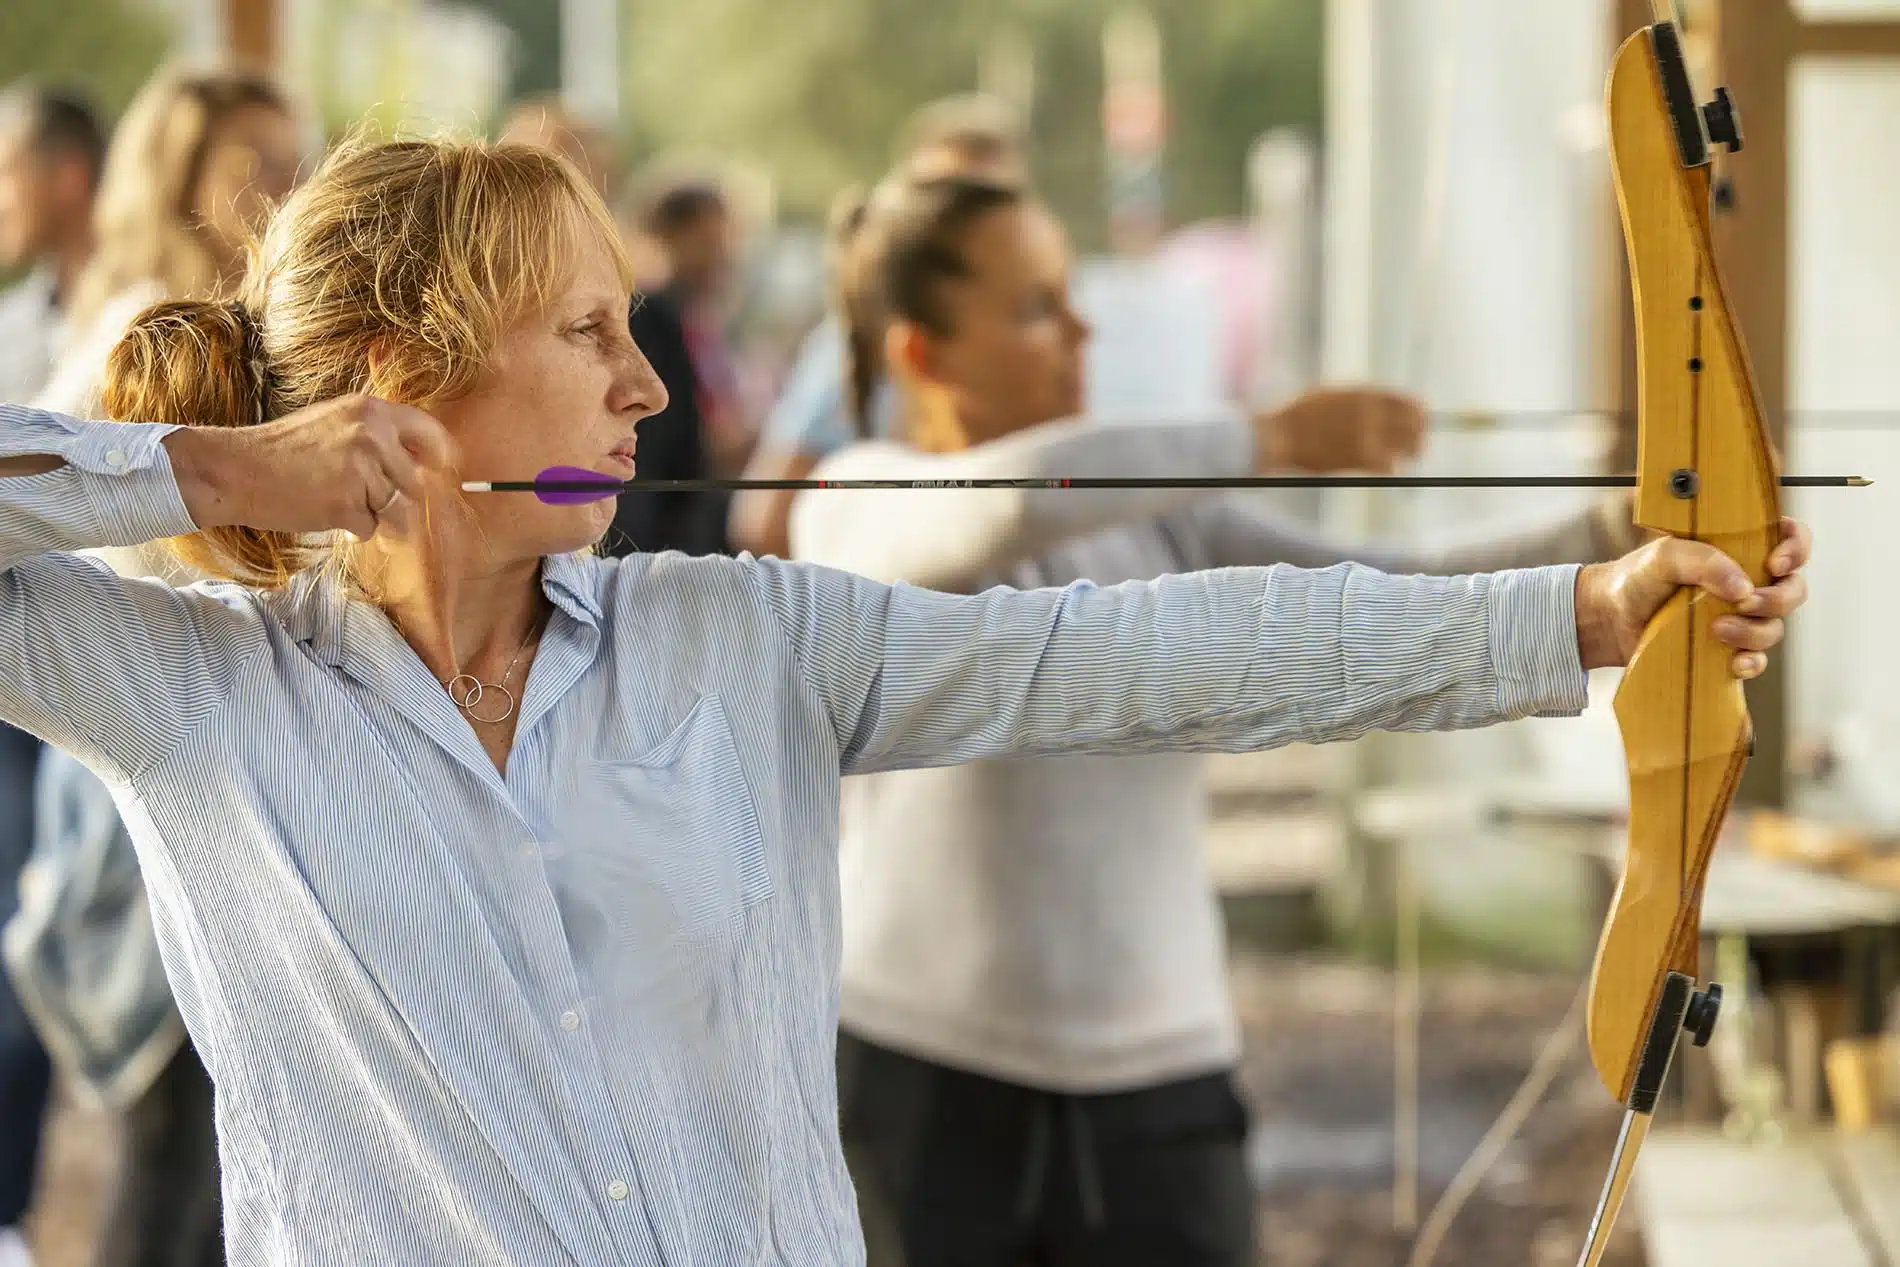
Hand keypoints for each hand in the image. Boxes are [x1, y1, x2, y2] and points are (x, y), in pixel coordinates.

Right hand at [167, 395, 455, 538]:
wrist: (233, 469)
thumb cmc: (283, 450)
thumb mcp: (334, 421)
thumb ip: (378, 435)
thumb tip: (426, 462)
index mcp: (372, 411)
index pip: (431, 433)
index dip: (441, 458)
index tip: (442, 474)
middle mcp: (373, 436)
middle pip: (415, 484)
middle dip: (392, 497)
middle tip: (354, 493)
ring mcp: (362, 471)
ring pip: (395, 510)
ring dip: (371, 513)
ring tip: (333, 498)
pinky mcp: (348, 504)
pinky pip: (371, 529)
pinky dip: (350, 529)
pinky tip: (322, 511)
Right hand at [1253, 387, 1425, 474]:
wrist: (1279, 435)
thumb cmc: (1299, 415)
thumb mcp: (1332, 394)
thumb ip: (1358, 398)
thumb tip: (1383, 405)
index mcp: (1364, 394)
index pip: (1406, 401)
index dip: (1418, 411)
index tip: (1421, 419)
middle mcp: (1370, 412)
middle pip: (1413, 423)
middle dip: (1420, 433)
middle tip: (1419, 444)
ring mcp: (1367, 435)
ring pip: (1406, 445)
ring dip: (1411, 451)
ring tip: (1411, 456)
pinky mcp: (1359, 458)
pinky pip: (1388, 465)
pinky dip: (1391, 467)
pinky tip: (1388, 467)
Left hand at [1573, 518, 1812, 672]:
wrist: (1607, 619)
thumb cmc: (1635, 578)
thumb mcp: (1663, 556)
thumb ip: (1702, 561)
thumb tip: (1743, 587)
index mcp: (1738, 548)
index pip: (1789, 538)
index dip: (1796, 548)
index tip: (1775, 563)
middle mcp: (1746, 581)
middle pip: (1792, 588)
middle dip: (1778, 598)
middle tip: (1744, 603)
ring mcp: (1739, 617)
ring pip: (1775, 626)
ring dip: (1756, 631)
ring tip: (1717, 629)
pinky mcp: (1726, 648)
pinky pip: (1757, 659)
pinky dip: (1752, 662)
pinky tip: (1735, 664)